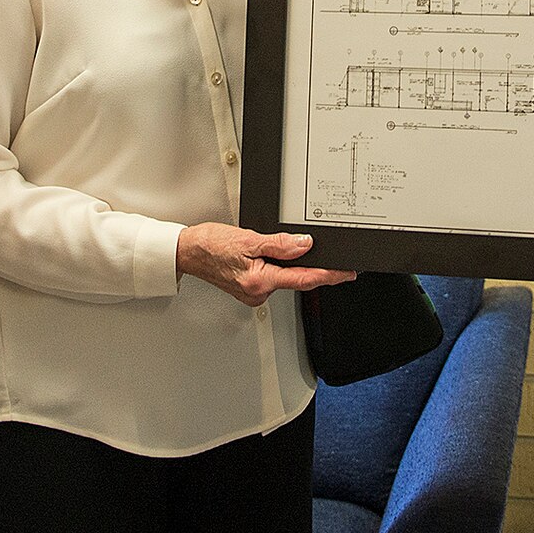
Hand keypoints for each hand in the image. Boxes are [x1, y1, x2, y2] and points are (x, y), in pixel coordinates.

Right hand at [176, 224, 355, 306]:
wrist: (188, 252)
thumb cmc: (210, 246)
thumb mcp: (247, 239)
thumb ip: (279, 244)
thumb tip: (304, 245)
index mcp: (259, 282)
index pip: (303, 279)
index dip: (328, 276)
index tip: (346, 273)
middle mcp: (257, 292)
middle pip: (296, 279)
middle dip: (313, 268)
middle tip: (331, 257)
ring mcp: (253, 292)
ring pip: (284, 277)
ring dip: (292, 265)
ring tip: (290, 247)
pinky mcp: (250, 288)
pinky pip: (273, 277)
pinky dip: (279, 267)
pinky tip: (273, 255)